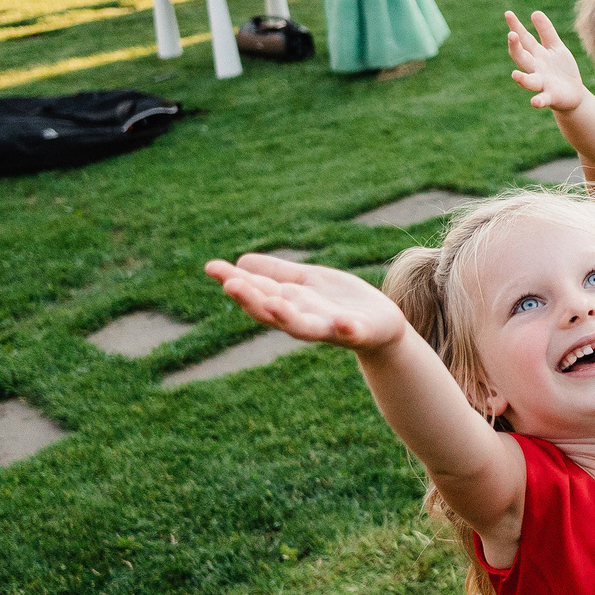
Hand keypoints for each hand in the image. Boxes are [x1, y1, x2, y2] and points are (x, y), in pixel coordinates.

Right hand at [204, 253, 406, 352]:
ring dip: (287, 316)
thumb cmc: (339, 303)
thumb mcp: (307, 283)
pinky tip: (343, 323)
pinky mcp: (360, 332)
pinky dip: (346, 329)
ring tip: (273, 303)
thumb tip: (239, 262)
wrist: (382, 326)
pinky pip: (351, 333)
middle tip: (230, 285)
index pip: (257, 292)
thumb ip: (277, 274)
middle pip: (272, 312)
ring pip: (303, 327)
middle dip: (251, 299)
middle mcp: (304, 319)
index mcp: (290, 304)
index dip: (235, 281)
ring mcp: (330, 328)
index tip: (212, 267)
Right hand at [506, 9, 590, 111]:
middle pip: (522, 57)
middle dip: (515, 47)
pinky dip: (538, 101)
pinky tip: (534, 102)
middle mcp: (535, 69)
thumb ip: (546, 31)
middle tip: (512, 35)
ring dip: (522, 79)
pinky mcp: (550, 96)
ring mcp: (541, 83)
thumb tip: (535, 12)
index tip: (508, 13)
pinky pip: (542, 99)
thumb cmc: (561, 69)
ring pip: (529, 80)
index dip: (516, 26)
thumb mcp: (556, 47)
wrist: (573, 94)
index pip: (524, 39)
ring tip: (515, 75)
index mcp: (537, 55)